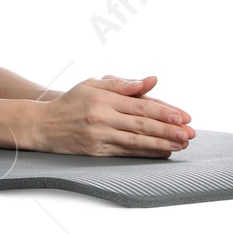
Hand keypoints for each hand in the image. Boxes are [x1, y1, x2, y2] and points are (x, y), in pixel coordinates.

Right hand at [25, 75, 193, 156]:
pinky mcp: (97, 151)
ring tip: (181, 144)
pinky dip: (147, 153)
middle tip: (190, 134)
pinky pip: (126, 152)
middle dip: (169, 130)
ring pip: (137, 140)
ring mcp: (99, 136)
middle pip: (142, 124)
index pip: (140, 105)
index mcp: (103, 98)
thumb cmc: (71, 102)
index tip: (183, 116)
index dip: (164, 111)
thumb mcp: (92, 84)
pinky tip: (162, 152)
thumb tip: (151, 81)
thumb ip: (122, 83)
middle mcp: (102, 117)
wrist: (42, 125)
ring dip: (162, 143)